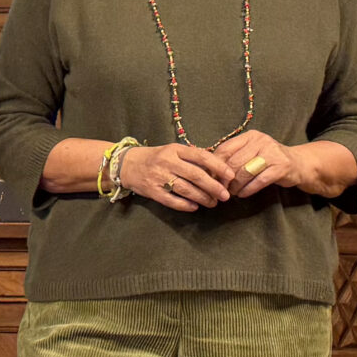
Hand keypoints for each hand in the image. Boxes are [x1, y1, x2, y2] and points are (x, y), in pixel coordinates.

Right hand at [118, 142, 233, 210]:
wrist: (127, 164)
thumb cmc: (156, 158)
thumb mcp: (173, 151)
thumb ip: (192, 157)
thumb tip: (218, 169)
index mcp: (175, 150)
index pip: (201, 156)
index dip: (218, 166)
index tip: (230, 176)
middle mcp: (167, 162)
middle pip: (196, 175)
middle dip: (213, 186)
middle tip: (225, 195)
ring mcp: (158, 177)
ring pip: (186, 189)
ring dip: (202, 198)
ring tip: (212, 203)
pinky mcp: (152, 191)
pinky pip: (172, 200)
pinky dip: (186, 205)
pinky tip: (195, 207)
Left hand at [212, 131, 356, 199]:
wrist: (299, 164)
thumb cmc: (268, 160)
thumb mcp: (251, 152)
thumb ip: (233, 157)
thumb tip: (208, 170)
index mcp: (250, 136)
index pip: (225, 149)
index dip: (215, 165)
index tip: (210, 178)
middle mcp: (261, 141)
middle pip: (234, 162)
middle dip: (224, 179)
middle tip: (220, 189)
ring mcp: (273, 153)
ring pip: (245, 172)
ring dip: (235, 186)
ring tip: (231, 193)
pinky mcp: (281, 167)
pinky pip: (259, 181)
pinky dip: (248, 189)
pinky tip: (243, 194)